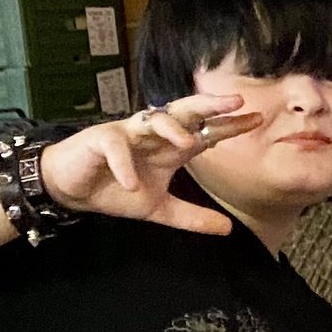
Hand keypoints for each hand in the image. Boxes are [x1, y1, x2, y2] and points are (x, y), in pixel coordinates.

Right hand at [39, 94, 265, 235]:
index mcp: (170, 147)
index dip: (231, 126)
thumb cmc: (117, 189)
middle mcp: (153, 134)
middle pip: (184, 111)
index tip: (258, 119)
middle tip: (236, 102)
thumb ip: (192, 217)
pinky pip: (115, 146)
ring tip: (187, 143)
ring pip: (152, 119)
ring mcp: (127, 134)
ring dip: (171, 128)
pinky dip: (123, 164)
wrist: (73, 190)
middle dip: (209, 104)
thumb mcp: (160, 209)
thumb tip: (227, 229)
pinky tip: (130, 183)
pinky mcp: (99, 140)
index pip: (206, 131)